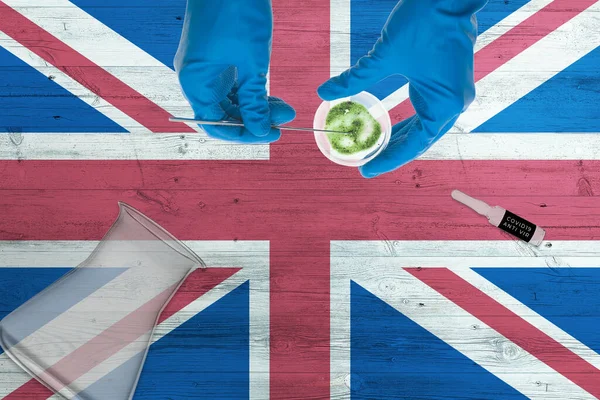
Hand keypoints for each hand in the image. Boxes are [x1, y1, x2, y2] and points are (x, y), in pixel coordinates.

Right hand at [174, 0, 294, 142]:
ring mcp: (203, 67)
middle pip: (223, 114)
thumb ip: (254, 101)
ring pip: (228, 100)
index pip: (215, 125)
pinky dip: (249, 92)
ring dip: (255, 107)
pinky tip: (270, 94)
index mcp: (195, 83)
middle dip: (254, 120)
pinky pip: (229, 84)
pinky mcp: (213, 57)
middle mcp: (194, 78)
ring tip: (284, 108)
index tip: (271, 134)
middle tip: (285, 119)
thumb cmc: (236, 12)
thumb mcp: (252, 63)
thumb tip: (260, 131)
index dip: (243, 135)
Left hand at [318, 0, 486, 176]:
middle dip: (392, 152)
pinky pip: (428, 112)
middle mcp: (453, 105)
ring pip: (424, 127)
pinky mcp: (450, 83)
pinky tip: (390, 127)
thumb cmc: (422, 22)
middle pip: (420, 140)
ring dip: (401, 138)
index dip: (387, 160)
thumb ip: (355, 79)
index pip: (413, 145)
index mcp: (443, 105)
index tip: (365, 170)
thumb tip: (324, 92)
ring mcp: (454, 94)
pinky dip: (409, 122)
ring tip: (375, 149)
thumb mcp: (384, 56)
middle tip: (366, 163)